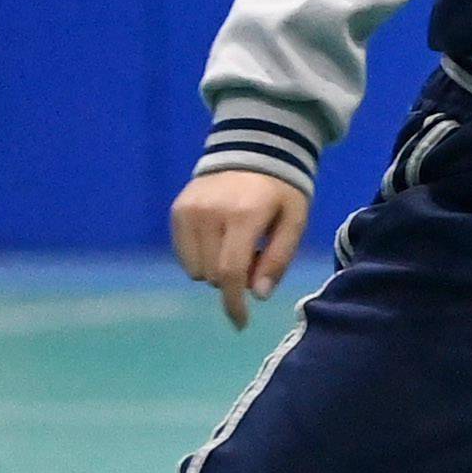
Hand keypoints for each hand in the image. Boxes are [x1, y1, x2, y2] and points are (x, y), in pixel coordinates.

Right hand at [170, 170, 309, 330]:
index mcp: (244, 215)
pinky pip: (183, 254)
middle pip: (213, 275)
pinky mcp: (177, 210)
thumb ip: (278, 258)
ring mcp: (189, 211)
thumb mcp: (294, 220)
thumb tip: (257, 295)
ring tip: (235, 245)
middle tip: (253, 258)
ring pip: (195, 269)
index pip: (230, 272)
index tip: (241, 324)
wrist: (254, 149)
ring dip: (215, 270)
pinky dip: (201, 257)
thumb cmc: (282, 190)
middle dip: (233, 279)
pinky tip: (218, 238)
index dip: (234, 303)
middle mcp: (210, 214)